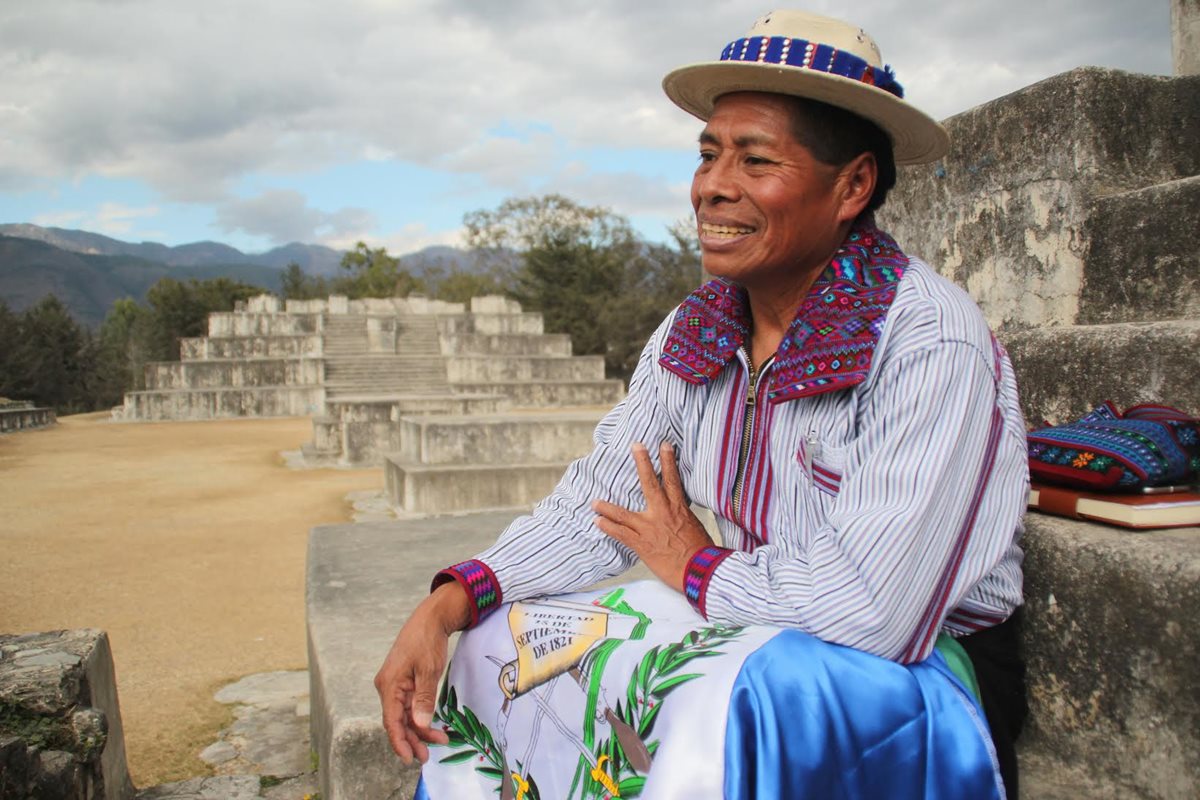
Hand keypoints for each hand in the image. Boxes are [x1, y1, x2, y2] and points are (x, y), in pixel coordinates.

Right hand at [374, 582, 470, 763]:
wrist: (431, 619)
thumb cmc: (427, 641)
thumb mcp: (429, 670)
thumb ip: (423, 699)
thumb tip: (419, 725)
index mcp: (389, 684)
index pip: (391, 720)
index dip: (399, 741)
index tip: (409, 758)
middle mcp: (388, 687)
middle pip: (397, 721)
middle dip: (412, 740)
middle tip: (427, 756)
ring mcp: (395, 685)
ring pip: (404, 715)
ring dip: (418, 730)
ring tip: (438, 741)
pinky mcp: (404, 683)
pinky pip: (409, 706)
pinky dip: (419, 717)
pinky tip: (432, 726)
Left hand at [592, 441, 713, 591]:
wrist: (698, 570)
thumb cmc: (701, 552)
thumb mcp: (695, 528)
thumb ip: (682, 518)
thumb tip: (678, 516)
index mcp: (679, 508)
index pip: (673, 479)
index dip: (668, 460)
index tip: (664, 445)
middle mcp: (662, 513)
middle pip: (650, 483)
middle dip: (642, 462)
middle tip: (636, 446)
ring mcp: (649, 528)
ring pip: (623, 514)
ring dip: (606, 507)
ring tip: (594, 502)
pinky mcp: (641, 544)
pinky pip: (620, 534)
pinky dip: (607, 527)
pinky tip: (597, 522)